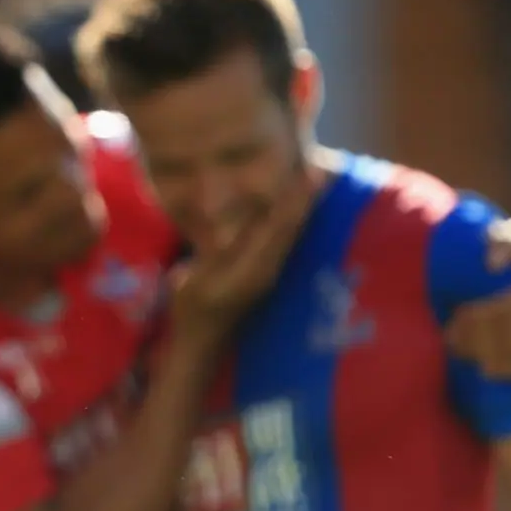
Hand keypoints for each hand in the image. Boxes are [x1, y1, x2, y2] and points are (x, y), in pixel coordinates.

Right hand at [168, 173, 313, 337]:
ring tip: (314, 181)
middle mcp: (268, 269)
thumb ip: (215, 254)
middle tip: (320, 168)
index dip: (293, 200)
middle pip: (291, 228)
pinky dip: (291, 221)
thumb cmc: (190, 309)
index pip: (279, 227)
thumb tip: (232, 228)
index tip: (306, 173)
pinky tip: (293, 208)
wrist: (201, 342)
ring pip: (290, 234)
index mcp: (254, 268)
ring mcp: (269, 272)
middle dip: (305, 199)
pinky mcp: (265, 273)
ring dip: (301, 208)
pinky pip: (283, 241)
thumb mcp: (195, 279)